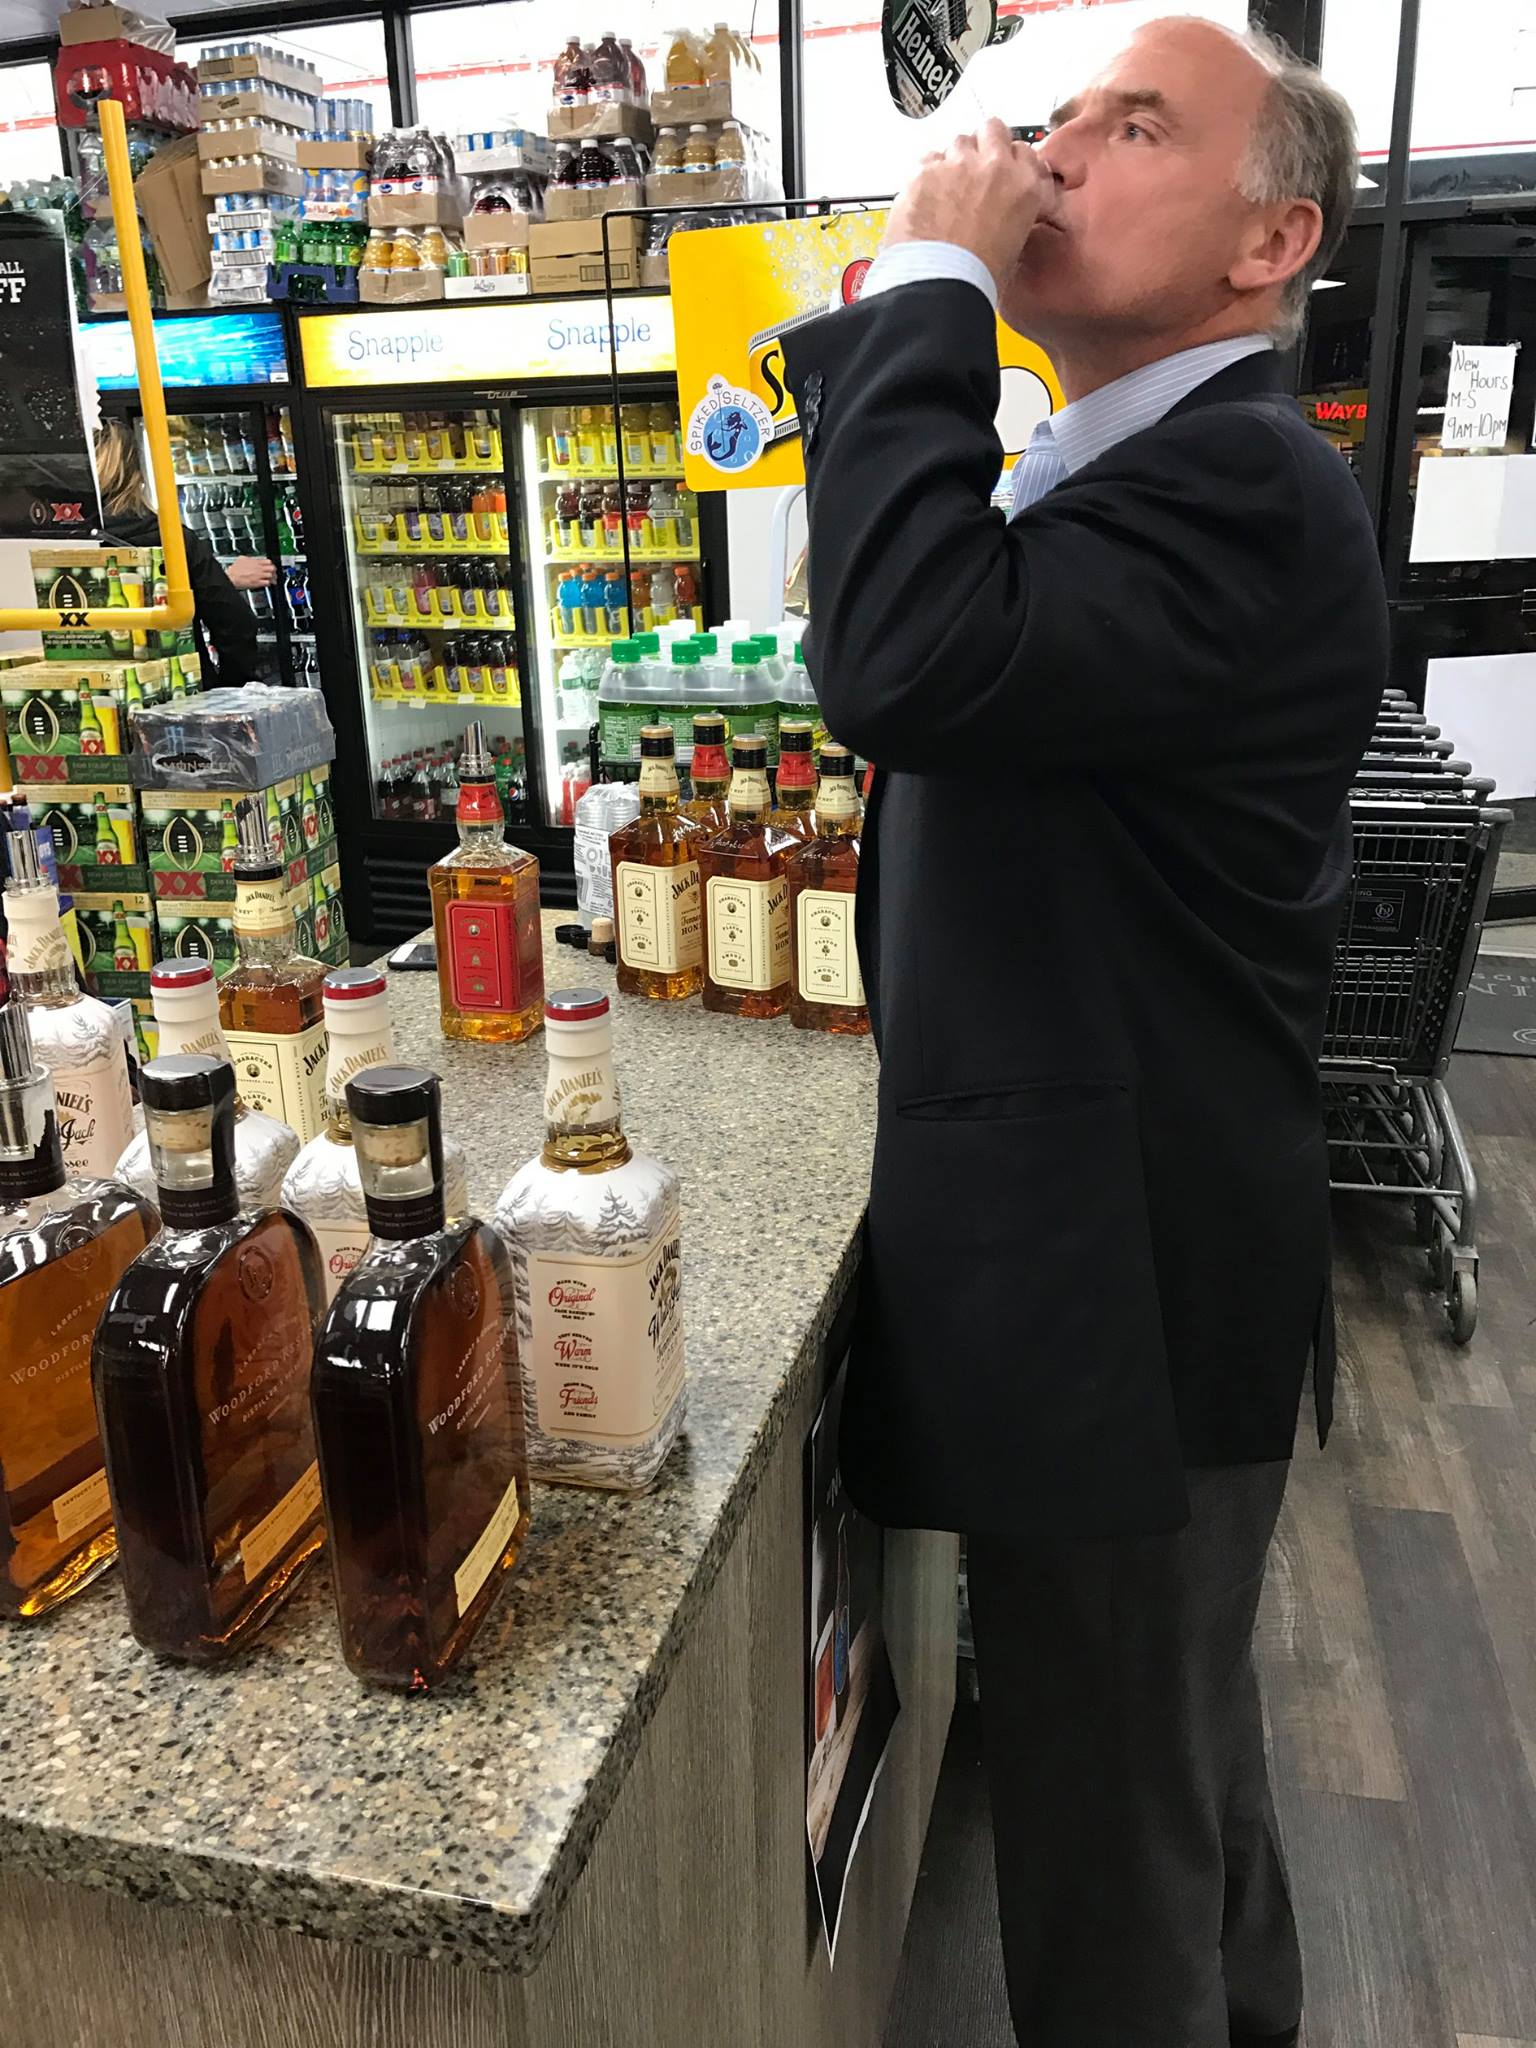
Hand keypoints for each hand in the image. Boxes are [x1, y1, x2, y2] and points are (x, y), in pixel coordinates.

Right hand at [225, 555, 275, 590]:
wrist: (232, 577)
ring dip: (273, 577)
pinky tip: (268, 583)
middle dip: (274, 571)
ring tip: (273, 579)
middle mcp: (258, 568)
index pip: (268, 561)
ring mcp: (258, 576)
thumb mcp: (241, 559)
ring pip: (271, 575)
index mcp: (255, 562)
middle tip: (274, 573)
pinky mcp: (257, 583)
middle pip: (272, 568)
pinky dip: (269, 583)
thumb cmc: (234, 569)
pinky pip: (267, 582)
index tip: (271, 566)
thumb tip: (251, 558)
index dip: (271, 564)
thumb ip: (249, 558)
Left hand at [882, 118, 1058, 294]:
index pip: (1025, 152)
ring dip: (955, 159)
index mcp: (1025, 186)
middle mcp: (995, 166)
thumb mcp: (1014, 246)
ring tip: (947, 188)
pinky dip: (927, 174)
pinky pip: (928, 159)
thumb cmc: (977, 276)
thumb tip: (1001, 214)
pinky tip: (925, 197)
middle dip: (985, 144)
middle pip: (993, 129)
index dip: (1011, 163)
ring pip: (959, 141)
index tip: (1003, 174)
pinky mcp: (925, 171)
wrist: (941, 285)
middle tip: (975, 170)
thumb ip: (1013, 215)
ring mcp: (958, 164)